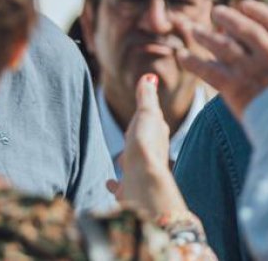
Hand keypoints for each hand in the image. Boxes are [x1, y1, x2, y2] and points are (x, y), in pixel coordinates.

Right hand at [114, 73, 187, 215]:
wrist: (142, 178)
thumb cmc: (145, 144)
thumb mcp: (147, 113)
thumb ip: (146, 97)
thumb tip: (150, 77)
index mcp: (156, 136)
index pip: (152, 123)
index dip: (147, 118)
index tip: (143, 113)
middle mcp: (152, 155)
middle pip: (144, 144)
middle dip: (136, 140)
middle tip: (131, 136)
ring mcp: (141, 172)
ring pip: (133, 164)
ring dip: (127, 160)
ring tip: (121, 160)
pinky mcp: (130, 189)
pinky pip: (122, 186)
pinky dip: (116, 184)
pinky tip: (110, 183)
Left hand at [177, 0, 267, 119]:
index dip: (257, 11)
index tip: (245, 6)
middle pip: (243, 27)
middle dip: (228, 18)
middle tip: (216, 12)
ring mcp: (250, 67)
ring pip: (222, 45)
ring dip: (206, 36)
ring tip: (194, 30)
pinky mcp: (234, 87)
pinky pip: (208, 70)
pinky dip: (193, 62)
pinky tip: (181, 57)